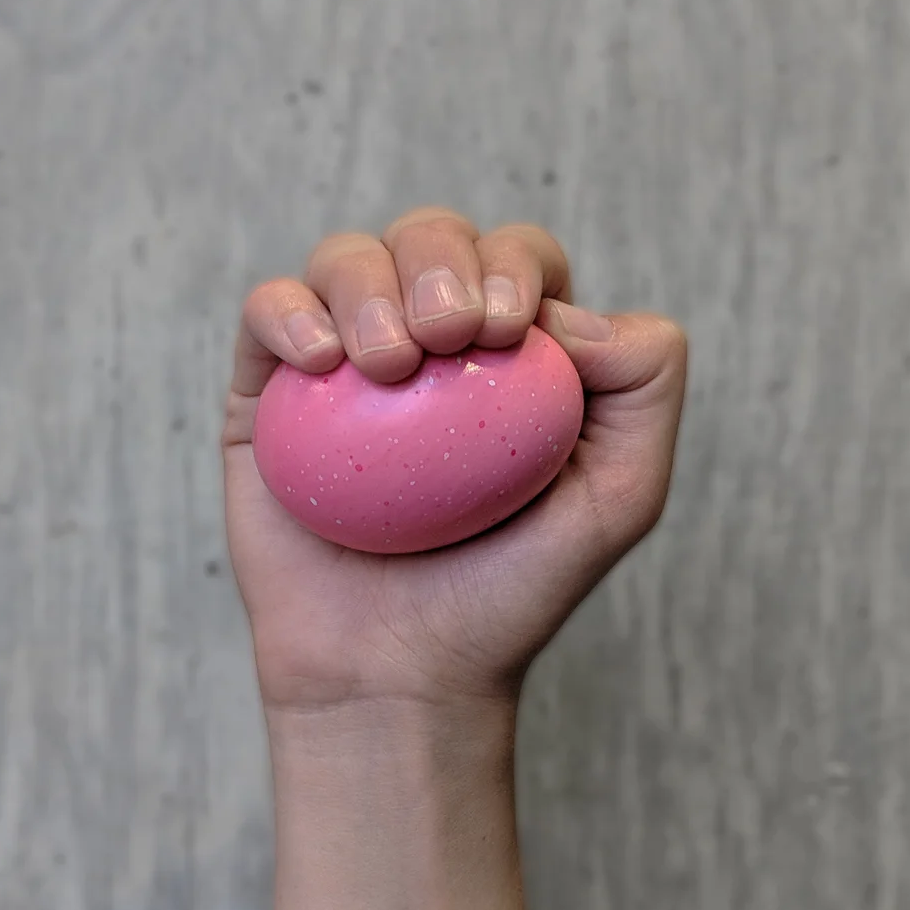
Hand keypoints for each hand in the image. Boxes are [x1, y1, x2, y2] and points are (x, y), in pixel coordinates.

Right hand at [223, 207, 687, 713]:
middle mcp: (425, 337)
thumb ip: (642, 386)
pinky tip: (322, 362)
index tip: (508, 328)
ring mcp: (342, 359)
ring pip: (346, 258)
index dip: (514, 263)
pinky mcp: (267, 391)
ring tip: (388, 363)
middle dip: (441, 256)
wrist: (399, 673)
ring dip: (366, 283)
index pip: (516, 257)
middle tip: (448, 334)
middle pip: (430, 237)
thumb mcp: (621, 497)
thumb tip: (570, 308)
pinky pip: (266, 309)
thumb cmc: (510, 592)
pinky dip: (290, 312)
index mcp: (510, 348)